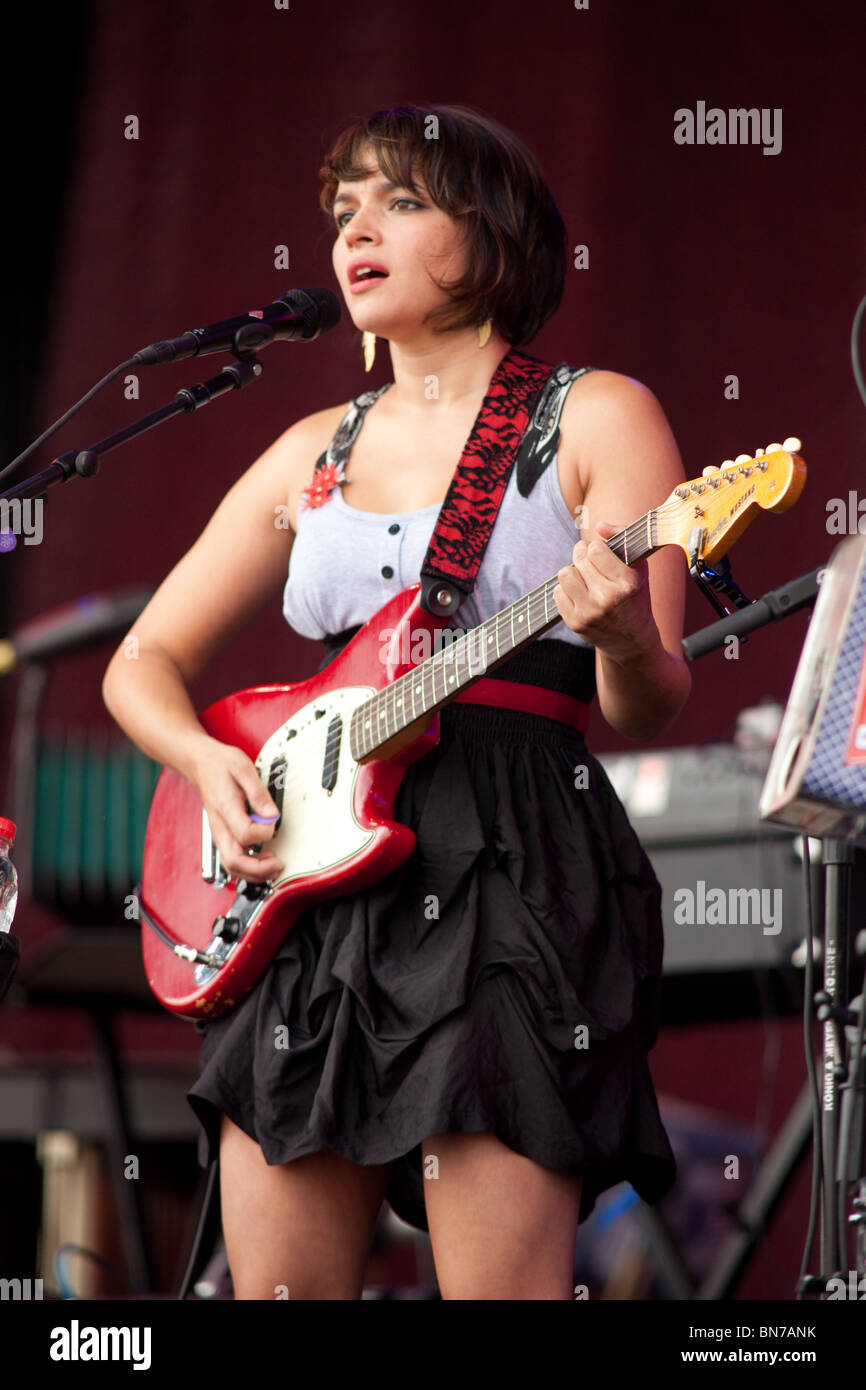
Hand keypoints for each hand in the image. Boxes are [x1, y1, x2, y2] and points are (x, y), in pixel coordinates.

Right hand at [191, 740, 282, 883]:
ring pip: (232, 866)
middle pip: (234, 861)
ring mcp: (220, 834)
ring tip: (274, 866)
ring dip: (254, 873)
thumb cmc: (221, 765)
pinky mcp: (223, 836)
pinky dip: (249, 868)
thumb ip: (258, 793)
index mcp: (225, 809)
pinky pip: (233, 860)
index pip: (246, 834)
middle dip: (259, 869)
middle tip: (278, 863)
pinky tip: (263, 861)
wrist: (201, 763)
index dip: (265, 832)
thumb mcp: (243, 768)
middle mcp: (220, 827)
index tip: (274, 820)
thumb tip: (272, 815)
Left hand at [552, 520, 658, 662]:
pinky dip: (567, 590)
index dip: (596, 547)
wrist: (630, 640)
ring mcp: (589, 613)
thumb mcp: (639, 567)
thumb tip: (599, 525)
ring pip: (564, 574)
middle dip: (583, 555)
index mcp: (628, 583)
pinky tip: (580, 595)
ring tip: (584, 578)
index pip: (596, 550)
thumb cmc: (635, 596)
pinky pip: (558, 592)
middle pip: (579, 559)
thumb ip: (623, 537)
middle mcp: (608, 599)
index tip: (602, 553)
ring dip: (573, 572)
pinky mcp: (575, 623)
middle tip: (590, 563)